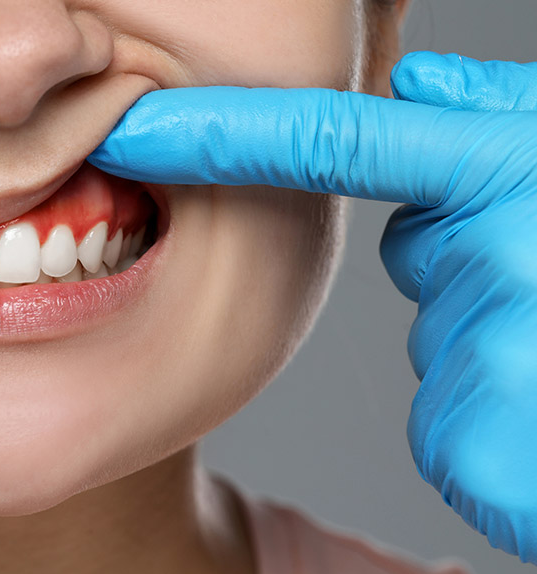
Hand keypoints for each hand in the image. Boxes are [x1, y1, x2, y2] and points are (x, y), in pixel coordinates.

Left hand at [88, 51, 536, 562]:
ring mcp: (489, 351)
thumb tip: (421, 72)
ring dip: (496, 343)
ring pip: (442, 333)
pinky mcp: (478, 442)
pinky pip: (448, 416)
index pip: (341, 141)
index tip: (135, 132)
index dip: (227, 136)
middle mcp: (500, 251)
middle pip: (415, 247)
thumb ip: (507, 122)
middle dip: (471, 261)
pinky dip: (494, 420)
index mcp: (516, 169)